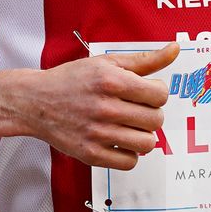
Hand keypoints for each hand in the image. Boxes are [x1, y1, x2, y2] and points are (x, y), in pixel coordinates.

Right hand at [16, 43, 176, 169]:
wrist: (35, 102)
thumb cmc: (72, 80)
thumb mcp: (107, 63)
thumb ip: (145, 60)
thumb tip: (175, 49)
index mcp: (111, 81)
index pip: (160, 95)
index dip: (157, 94)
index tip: (146, 93)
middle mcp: (105, 107)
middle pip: (156, 120)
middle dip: (151, 114)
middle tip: (137, 110)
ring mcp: (97, 133)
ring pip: (147, 144)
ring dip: (143, 136)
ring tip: (130, 127)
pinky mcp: (90, 154)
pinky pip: (129, 162)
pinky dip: (129, 154)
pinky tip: (119, 142)